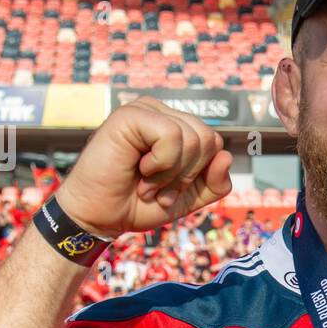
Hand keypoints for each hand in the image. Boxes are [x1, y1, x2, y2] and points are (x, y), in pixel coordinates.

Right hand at [55, 97, 233, 237]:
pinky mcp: (130, 115)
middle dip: (186, 176)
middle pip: (208, 140)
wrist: (100, 218)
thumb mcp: (189, 198)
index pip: (214, 143)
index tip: (168, 190)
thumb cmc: (138, 204)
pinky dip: (160, 163)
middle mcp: (161, 113)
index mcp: (175, 126)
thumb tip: (226, 155)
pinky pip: (172, 135)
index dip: (198, 175)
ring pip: (193, 139)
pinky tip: (139, 168)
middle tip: (155, 188)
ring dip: (171, 174)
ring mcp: (145, 110)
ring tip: (145, 181)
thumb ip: (215, 183)